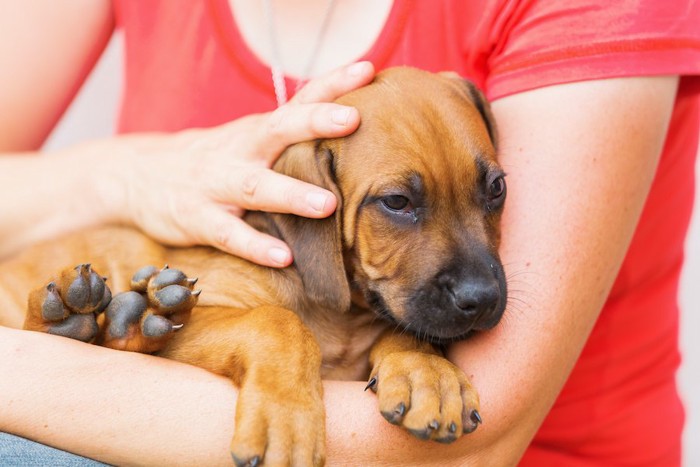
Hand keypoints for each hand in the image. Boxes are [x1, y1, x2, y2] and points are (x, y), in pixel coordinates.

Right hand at [114, 62, 374, 266]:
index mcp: (257, 131)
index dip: (332, 84)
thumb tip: (352, 134)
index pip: (298, 101)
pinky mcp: (198, 219)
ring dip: (291, 194)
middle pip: (278, 130)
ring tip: (327, 205)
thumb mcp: (249, 140)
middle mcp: (240, 150)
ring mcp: (217, 185)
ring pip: (255, 186)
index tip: (368, 69)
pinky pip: (229, 234)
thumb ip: (290, 138)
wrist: (136, 175)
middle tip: (353, 117)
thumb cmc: (213, 159)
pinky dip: (256, 245)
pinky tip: (283, 257)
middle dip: (315, 122)